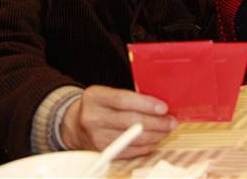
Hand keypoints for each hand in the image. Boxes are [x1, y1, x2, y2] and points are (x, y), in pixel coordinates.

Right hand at [61, 86, 176, 157]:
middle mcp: (93, 117)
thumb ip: (129, 95)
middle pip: (130, 122)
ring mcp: (96, 137)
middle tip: (171, 121)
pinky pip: (130, 151)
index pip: (123, 100)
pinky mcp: (102, 152)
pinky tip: (155, 139)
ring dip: (155, 135)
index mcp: (96, 97)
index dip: (146, 104)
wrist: (74, 124)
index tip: (164, 108)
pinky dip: (146, 146)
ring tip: (167, 130)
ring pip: (133, 139)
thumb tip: (158, 102)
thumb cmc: (99, 105)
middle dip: (156, 122)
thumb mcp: (107, 93)